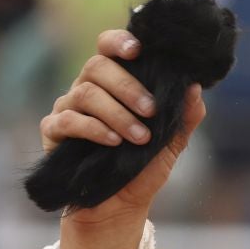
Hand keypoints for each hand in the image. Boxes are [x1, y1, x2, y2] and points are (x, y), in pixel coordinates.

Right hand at [39, 29, 206, 229]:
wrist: (120, 207)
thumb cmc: (142, 170)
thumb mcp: (170, 144)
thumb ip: (183, 117)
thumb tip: (195, 88)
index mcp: (113, 83)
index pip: (108, 48)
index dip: (118, 41)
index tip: (138, 50)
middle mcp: (87, 89)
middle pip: (96, 66)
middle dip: (127, 86)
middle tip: (151, 110)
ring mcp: (67, 108)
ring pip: (85, 93)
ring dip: (117, 113)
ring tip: (139, 137)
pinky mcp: (54, 131)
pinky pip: (68, 120)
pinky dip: (93, 128)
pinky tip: (113, 142)